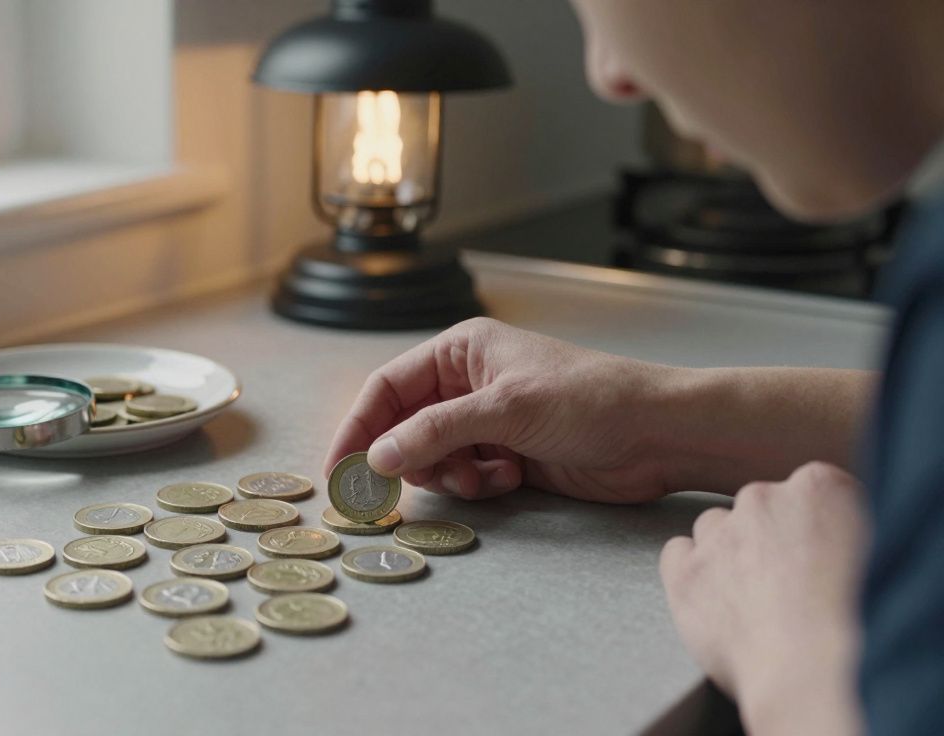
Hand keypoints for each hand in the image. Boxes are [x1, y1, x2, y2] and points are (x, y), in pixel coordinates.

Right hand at [323, 317, 680, 502]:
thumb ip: (435, 432)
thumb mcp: (505, 410)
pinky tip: (507, 478)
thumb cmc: (589, 400)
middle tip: (386, 494)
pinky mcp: (506, 455)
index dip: (358, 426)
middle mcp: (468, 382)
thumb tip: (376, 458)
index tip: (338, 468)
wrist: (657, 434)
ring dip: (445, 474)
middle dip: (402, 457)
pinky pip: (464, 475)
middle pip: (404, 424)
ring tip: (478, 477)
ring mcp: (487, 421)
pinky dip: (475, 484)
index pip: (388, 387)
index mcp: (462, 350)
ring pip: (431, 455)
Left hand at [660, 461, 866, 734]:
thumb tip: (828, 538)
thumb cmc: (859, 625)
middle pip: (759, 506)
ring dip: (727, 552)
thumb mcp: (879, 557)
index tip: (815, 552)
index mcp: (822, 489)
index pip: (809, 490)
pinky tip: (711, 597)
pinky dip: (688, 572)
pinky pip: (676, 553)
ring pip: (714, 526)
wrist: (817, 669)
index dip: (811, 526)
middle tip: (785, 581)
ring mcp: (720, 533)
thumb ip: (844, 532)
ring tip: (750, 595)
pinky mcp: (685, 570)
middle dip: (768, 537)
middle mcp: (764, 500)